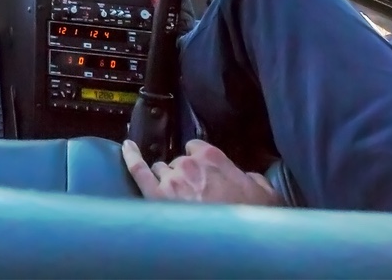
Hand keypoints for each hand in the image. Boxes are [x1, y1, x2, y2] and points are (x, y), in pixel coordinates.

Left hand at [123, 138, 278, 205]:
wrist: (235, 244)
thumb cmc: (250, 218)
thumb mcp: (264, 192)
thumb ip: (251, 177)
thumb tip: (246, 176)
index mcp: (212, 157)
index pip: (196, 147)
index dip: (198, 159)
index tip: (202, 169)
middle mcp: (188, 164)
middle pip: (178, 161)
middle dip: (183, 174)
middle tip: (194, 192)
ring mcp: (169, 180)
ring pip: (160, 170)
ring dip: (165, 178)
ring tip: (174, 194)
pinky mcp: (154, 196)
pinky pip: (138, 171)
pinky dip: (131, 158)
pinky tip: (127, 148)